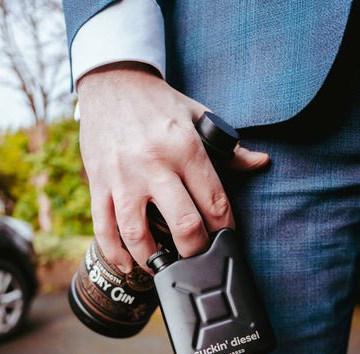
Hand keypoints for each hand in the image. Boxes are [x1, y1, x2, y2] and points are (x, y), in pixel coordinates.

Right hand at [77, 62, 268, 271]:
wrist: (111, 82)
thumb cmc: (159, 103)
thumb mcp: (199, 117)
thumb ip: (230, 148)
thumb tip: (261, 162)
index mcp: (185, 148)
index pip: (215, 202)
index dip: (225, 229)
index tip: (227, 240)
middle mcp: (154, 165)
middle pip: (183, 225)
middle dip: (196, 252)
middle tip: (199, 258)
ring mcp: (123, 177)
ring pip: (138, 234)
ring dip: (155, 259)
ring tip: (164, 265)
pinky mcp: (99, 183)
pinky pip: (104, 228)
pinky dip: (115, 253)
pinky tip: (128, 264)